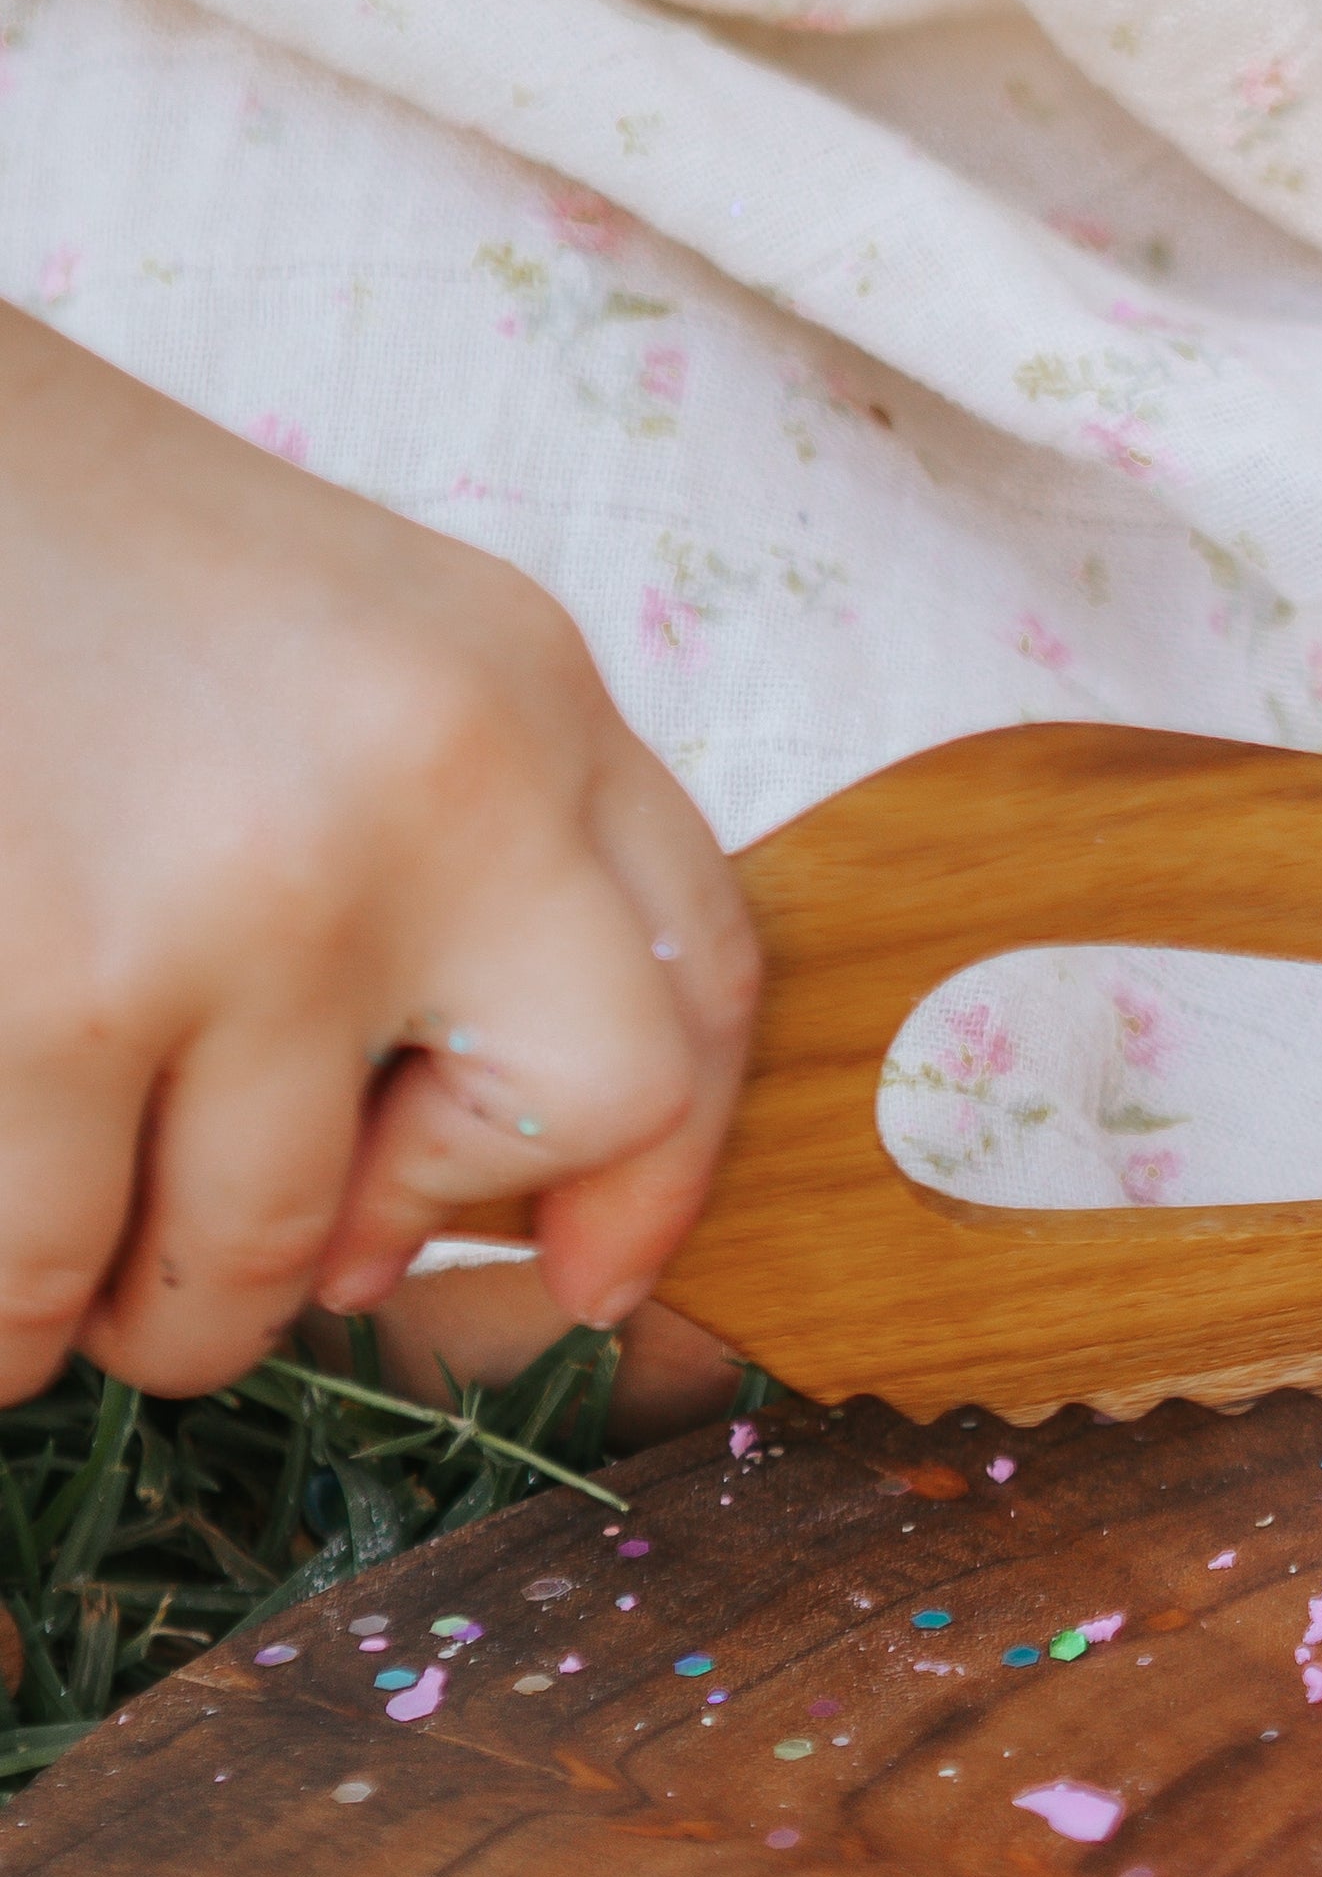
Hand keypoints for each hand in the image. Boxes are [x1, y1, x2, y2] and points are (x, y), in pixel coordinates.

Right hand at [0, 320, 759, 1401]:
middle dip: (404, 1248)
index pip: (697, 971)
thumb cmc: (37, 556)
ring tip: (80, 1282)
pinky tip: (2, 1296)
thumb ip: (440, 851)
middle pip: (570, 1117)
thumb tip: (426, 1214)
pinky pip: (44, 1270)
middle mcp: (439, 789)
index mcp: (516, 687)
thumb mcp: (322, 641)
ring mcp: (254, 898)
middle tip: (265, 1268)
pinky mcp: (56, 995)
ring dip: (164, 1315)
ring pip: (270, 1253)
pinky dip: (11, 1320)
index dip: (660, 1165)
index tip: (581, 1271)